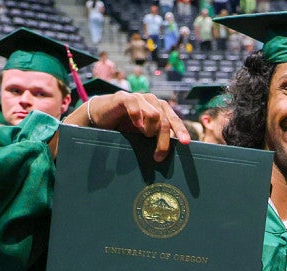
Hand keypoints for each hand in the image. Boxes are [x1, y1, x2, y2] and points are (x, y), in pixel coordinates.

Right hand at [60, 92, 190, 159]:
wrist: (100, 116)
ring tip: (142, 135)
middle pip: (165, 121)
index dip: (181, 131)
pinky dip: (137, 115)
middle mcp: (152, 101)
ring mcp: (138, 97)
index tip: (186, 143)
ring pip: (154, 114)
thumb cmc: (124, 126)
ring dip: (150, 129)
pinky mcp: (123, 97)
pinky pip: (134, 104)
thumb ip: (156, 137)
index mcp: (160, 108)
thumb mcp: (143, 133)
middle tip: (158, 156)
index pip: (174, 119)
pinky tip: (136, 125)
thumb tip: (169, 153)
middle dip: (163, 141)